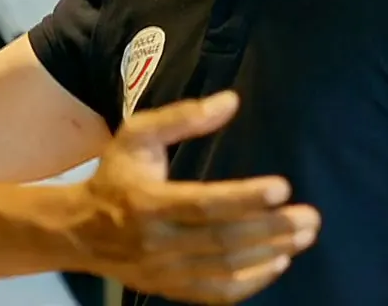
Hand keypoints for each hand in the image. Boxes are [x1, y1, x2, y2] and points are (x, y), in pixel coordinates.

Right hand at [66, 90, 319, 303]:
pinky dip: (251, 282)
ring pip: (225, 269)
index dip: (245, 198)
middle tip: (310, 217)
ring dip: (270, 253)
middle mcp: (157, 242)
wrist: (78, 231)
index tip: (283, 187)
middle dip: (271, 228)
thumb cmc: (115, 176)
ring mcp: (164, 272)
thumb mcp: (137, 136)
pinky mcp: (170, 289)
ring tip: (304, 236)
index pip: (204, 203)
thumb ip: (182, 117)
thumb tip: (232, 101)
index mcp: (147, 202)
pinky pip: (217, 293)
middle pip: (223, 239)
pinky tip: (278, 263)